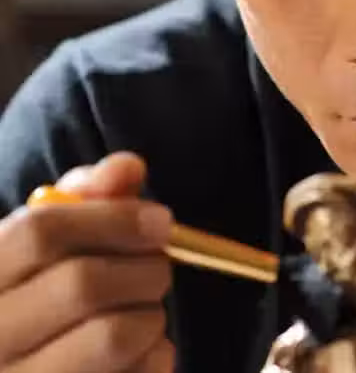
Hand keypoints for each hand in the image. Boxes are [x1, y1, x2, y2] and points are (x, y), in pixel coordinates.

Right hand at [0, 153, 174, 372]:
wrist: (28, 359)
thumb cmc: (48, 290)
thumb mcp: (53, 237)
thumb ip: (89, 195)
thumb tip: (127, 168)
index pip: (39, 233)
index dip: (114, 219)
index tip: (162, 220)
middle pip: (82, 285)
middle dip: (145, 268)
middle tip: (160, 268)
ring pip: (113, 336)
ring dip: (152, 314)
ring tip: (145, 310)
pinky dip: (157, 355)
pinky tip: (141, 350)